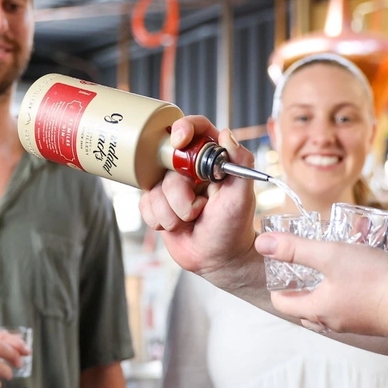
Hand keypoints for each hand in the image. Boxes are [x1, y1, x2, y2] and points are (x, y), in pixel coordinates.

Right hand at [139, 116, 256, 279]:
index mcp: (212, 159)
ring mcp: (170, 186)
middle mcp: (188, 168)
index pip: (196, 129)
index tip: (179, 142)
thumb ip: (240, 163)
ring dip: (173, 212)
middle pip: (166, 162)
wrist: (217, 259)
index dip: (184, 128)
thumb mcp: (242, 196)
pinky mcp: (157, 204)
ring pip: (155, 189)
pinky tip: (177, 227)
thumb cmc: (233, 227)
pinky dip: (161, 220)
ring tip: (191, 221)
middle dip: (178, 192)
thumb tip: (225, 134)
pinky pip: (145, 205)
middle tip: (195, 208)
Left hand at [255, 233, 387, 337]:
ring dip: (349, 260)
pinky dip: (373, 264)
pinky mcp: (380, 314)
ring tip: (363, 235)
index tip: (282, 265)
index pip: (283, 302)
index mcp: (317, 309)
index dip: (278, 283)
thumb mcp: (329, 256)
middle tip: (316, 252)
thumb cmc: (374, 282)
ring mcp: (359, 319)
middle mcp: (335, 319)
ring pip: (343, 287)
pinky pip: (368, 287)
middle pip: (311, 297)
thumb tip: (262, 244)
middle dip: (313, 269)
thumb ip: (294, 249)